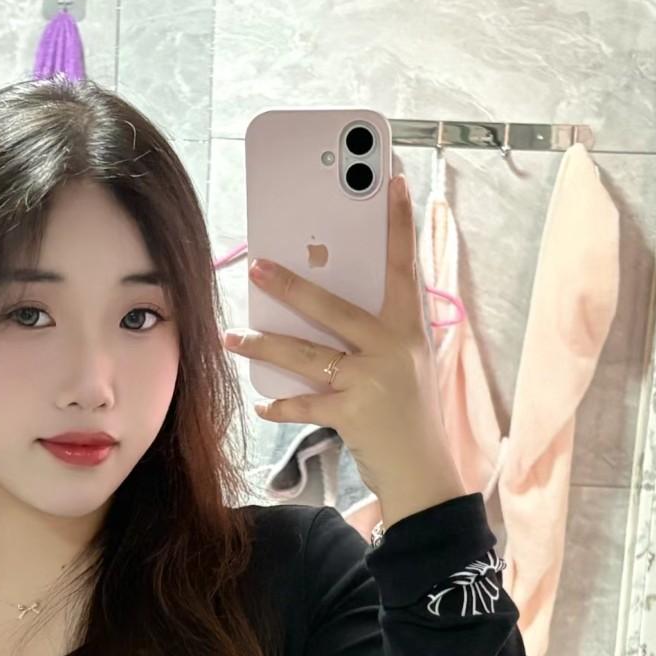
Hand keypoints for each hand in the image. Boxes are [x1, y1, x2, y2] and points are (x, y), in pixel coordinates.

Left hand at [223, 173, 464, 516]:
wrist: (425, 473)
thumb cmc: (411, 414)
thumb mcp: (408, 364)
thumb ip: (378, 334)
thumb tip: (327, 305)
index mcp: (410, 328)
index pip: (405, 266)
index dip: (399, 225)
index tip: (394, 182)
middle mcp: (393, 348)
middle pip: (333, 307)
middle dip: (290, 287)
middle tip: (255, 266)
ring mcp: (373, 380)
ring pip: (305, 354)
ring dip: (263, 346)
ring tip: (230, 338)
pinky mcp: (354, 413)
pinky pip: (305, 405)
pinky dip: (281, 406)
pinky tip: (262, 403)